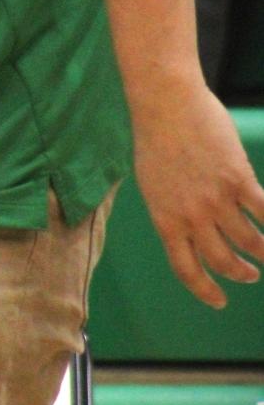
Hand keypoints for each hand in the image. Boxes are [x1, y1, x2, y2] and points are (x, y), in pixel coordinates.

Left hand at [133, 81, 263, 307]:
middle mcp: (191, 217)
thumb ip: (172, 209)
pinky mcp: (238, 180)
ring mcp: (217, 200)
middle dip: (238, 273)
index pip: (186, 269)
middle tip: (248, 275)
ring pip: (249, 241)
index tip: (219, 300)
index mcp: (165, 220)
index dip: (205, 289)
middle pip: (222, 260)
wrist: (166, 104)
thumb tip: (189, 227)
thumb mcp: (152, 184)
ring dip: (261, 252)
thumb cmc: (155, 139)